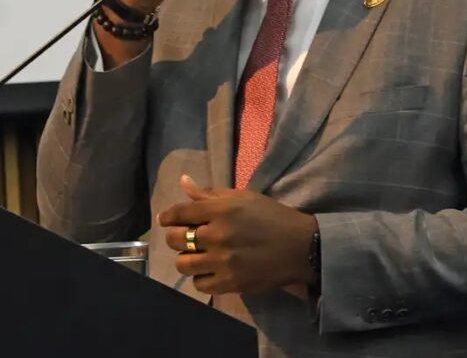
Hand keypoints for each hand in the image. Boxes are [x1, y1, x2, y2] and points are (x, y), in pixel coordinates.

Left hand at [158, 176, 317, 295]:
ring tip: (198, 255)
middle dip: (175, 237)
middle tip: (185, 237)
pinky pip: (199, 285)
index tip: (166, 219)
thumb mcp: (243, 197)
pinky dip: (201, 278)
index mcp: (222, 210)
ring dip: (187, 258)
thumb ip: (210, 193)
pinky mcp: (230, 283)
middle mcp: (218, 235)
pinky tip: (210, 270)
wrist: (300, 247)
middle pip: (176, 240)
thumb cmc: (272, 216)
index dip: (168, 216)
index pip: (180, 213)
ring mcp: (223, 262)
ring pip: (184, 264)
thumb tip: (183, 181)